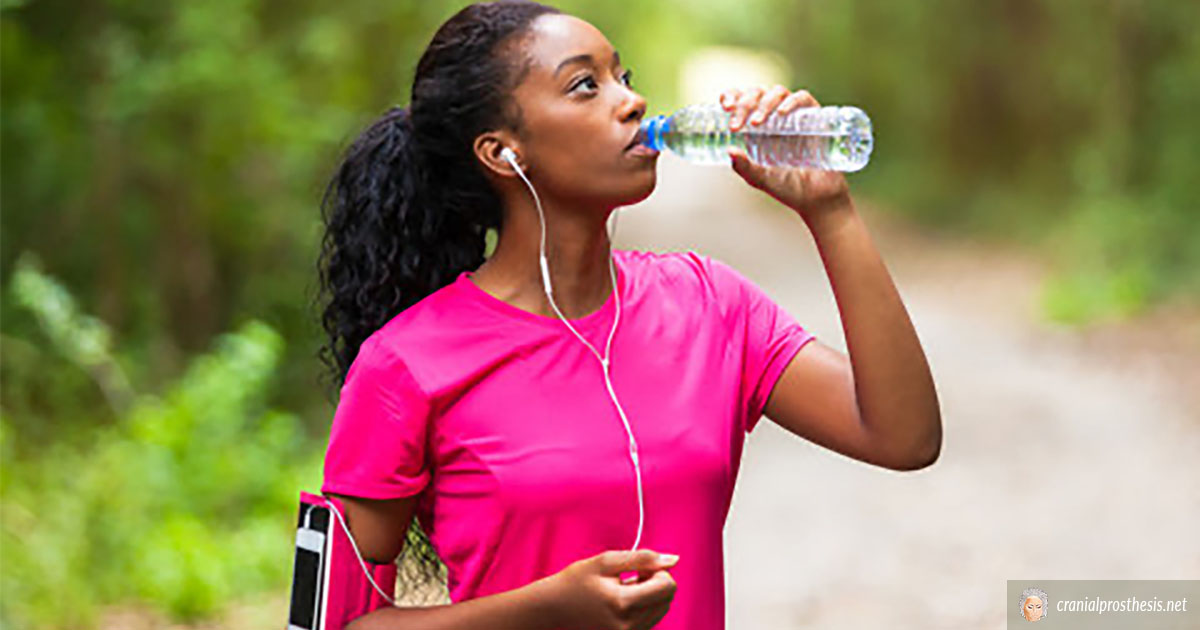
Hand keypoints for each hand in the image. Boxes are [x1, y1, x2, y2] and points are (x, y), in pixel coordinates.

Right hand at [545, 549, 679, 629]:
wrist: (553, 609)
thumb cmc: (576, 581)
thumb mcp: (606, 562)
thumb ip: (642, 558)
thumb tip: (674, 560)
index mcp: (623, 603)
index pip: (668, 587)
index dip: (659, 572)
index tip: (639, 569)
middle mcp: (628, 626)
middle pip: (667, 600)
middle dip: (655, 584)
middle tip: (631, 578)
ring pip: (660, 611)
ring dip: (650, 597)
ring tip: (624, 590)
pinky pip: (649, 622)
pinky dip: (643, 608)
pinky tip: (622, 602)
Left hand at [720, 85, 851, 222]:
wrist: (817, 197)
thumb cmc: (786, 186)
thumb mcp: (760, 179)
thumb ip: (744, 167)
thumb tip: (729, 150)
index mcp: (755, 126)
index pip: (741, 100)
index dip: (731, 96)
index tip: (725, 107)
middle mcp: (773, 116)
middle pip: (757, 93)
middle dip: (744, 104)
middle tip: (736, 125)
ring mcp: (793, 115)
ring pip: (777, 93)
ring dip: (764, 103)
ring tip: (756, 123)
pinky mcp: (814, 117)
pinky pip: (802, 99)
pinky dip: (791, 102)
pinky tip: (782, 114)